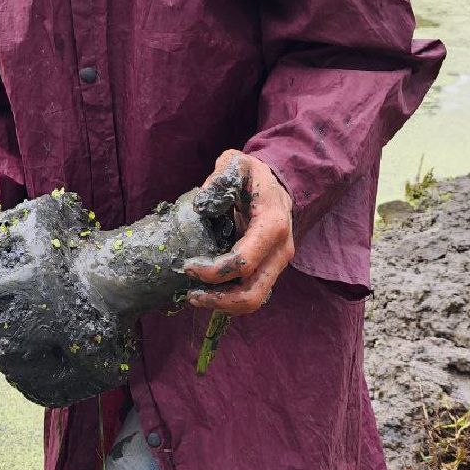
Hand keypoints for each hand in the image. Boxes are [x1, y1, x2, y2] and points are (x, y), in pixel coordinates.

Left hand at [184, 150, 293, 315]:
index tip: (189, 266)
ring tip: (196, 298)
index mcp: (272, 226)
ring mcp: (277, 264)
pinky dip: (229, 300)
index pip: (244, 262)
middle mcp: (280, 251)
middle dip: (219, 300)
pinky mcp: (269, 270)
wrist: (276, 186)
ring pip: (254, 300)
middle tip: (191, 295)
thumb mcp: (237, 164)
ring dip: (224, 305)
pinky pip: (252, 294)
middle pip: (253, 293)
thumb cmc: (252, 176)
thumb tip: (201, 204)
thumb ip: (222, 176)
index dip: (215, 271)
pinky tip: (208, 293)